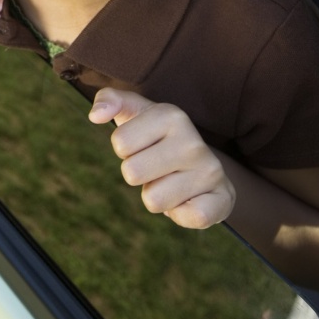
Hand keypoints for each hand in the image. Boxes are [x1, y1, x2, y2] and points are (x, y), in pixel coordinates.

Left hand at [89, 88, 235, 228]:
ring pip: (153, 200)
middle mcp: (193, 141)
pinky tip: (188, 198)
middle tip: (156, 167)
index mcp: (171, 115)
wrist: (204, 165)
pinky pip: (186, 217)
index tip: (143, 145)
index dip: (125, 150)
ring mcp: (211, 170)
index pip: (120, 143)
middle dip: (138, 175)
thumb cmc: (157, 137)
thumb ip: (109, 100)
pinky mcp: (223, 199)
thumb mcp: (134, 112)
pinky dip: (180, 215)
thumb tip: (95, 115)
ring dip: (157, 196)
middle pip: (132, 173)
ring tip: (172, 181)